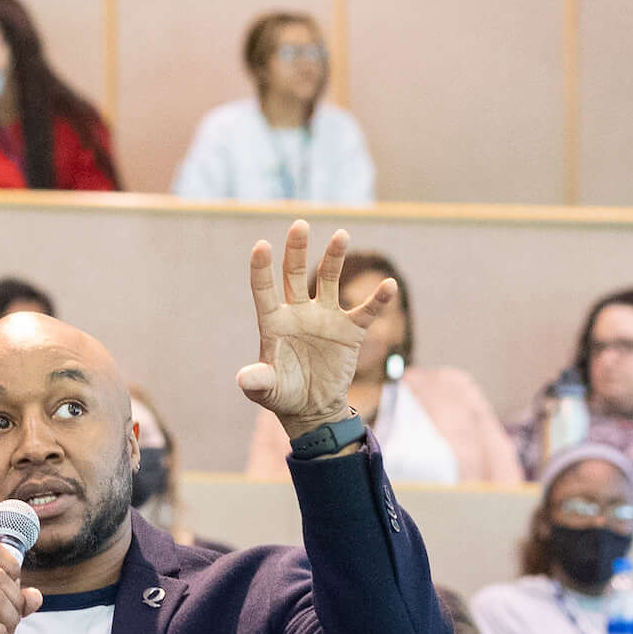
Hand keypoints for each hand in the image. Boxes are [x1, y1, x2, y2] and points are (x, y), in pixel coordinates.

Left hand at [233, 221, 367, 437]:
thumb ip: (258, 381)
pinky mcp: (349, 330)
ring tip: (340, 235)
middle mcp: (298, 312)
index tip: (261, 246)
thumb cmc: (283, 395)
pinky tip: (389, 286)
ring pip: (329, 280)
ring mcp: (325, 317)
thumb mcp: (267, 391)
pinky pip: (365, 311)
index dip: (262, 268)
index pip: (264, 289)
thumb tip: (244, 379)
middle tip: (299, 224)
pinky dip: (377, 300)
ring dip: (334, 258)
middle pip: (294, 273)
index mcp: (274, 322)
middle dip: (296, 249)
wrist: (313, 408)